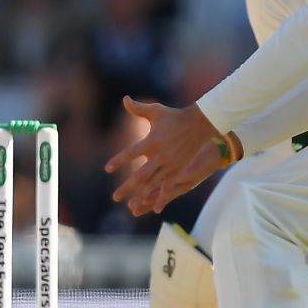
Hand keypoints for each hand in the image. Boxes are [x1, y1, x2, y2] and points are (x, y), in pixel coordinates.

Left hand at [105, 96, 228, 215]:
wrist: (200, 124)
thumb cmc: (175, 117)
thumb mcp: (156, 111)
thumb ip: (138, 108)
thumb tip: (124, 99)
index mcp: (152, 141)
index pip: (131, 153)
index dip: (119, 161)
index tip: (107, 169)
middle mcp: (160, 156)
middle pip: (140, 175)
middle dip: (127, 187)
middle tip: (114, 197)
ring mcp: (170, 165)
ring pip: (153, 183)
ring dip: (141, 195)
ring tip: (131, 206)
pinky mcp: (179, 170)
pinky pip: (168, 186)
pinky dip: (161, 197)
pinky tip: (155, 208)